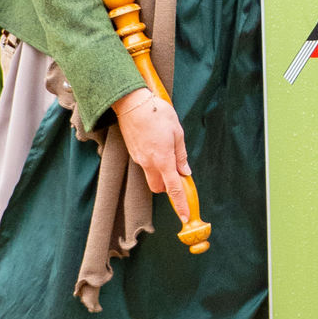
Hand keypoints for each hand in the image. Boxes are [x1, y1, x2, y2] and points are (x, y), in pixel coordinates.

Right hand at [112, 87, 193, 222]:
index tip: (185, 216)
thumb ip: (181, 154)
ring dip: (160, 174)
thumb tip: (185, 170)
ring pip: (150, 177)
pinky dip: (152, 163)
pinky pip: (144, 165)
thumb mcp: (177, 132)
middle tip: (176, 172)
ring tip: (166, 152)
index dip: (180, 203)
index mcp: (163, 160)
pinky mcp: (133, 152)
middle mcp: (149, 163)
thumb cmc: (158, 113)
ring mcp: (138, 159)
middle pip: (158, 187)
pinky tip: (156, 144)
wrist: (132, 103)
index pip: (173, 188)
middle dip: (168, 187)